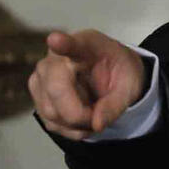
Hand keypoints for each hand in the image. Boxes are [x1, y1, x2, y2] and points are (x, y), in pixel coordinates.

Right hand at [29, 29, 145, 139]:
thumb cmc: (120, 72)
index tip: (55, 39)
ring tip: (94, 112)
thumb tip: (97, 124)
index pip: (72, 44)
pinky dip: (71, 129)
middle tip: (100, 117)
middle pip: (56, 91)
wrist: (111, 74)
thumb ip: (116, 104)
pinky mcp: (37, 96)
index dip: (63, 44)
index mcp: (86, 46)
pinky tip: (83, 117)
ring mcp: (41, 77)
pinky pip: (51, 123)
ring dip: (77, 124)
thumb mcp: (130, 86)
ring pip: (51, 112)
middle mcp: (56, 58)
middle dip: (79, 115)